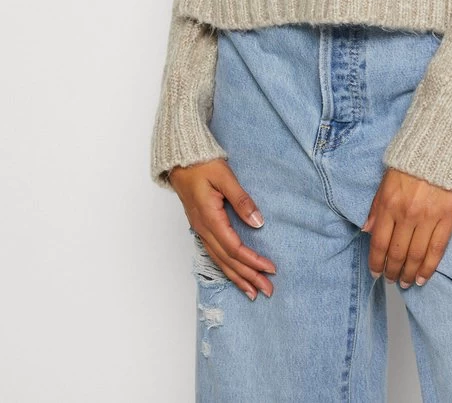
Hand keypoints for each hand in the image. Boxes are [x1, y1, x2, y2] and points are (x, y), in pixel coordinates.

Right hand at [168, 158, 276, 300]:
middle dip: (248, 277)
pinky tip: (234, 274)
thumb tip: (258, 222)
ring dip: (237, 277)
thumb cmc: (203, 165)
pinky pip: (214, 254)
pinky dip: (226, 268)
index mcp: (210, 219)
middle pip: (228, 260)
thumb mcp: (225, 177)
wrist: (180, 160)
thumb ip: (242, 200)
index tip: (270, 269)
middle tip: (268, 290)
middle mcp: (203, 229)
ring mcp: (200, 230)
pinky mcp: (201, 227)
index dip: (253, 261)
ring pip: (220, 261)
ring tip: (253, 292)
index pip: (234, 248)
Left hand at [361, 167, 451, 288]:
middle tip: (391, 280)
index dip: (376, 262)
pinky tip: (423, 278)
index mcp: (389, 203)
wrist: (442, 147)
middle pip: (397, 253)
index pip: (379, 242)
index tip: (375, 272)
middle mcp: (407, 214)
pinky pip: (436, 250)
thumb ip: (376, 207)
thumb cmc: (411, 163)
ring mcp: (429, 217)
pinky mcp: (448, 219)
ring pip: (416, 256)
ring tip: (406, 283)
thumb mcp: (386, 181)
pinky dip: (428, 268)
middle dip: (392, 271)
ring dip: (409, 274)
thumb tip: (366, 231)